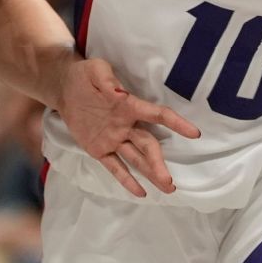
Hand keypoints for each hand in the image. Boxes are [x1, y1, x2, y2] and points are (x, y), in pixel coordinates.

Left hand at [56, 57, 199, 197]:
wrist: (66, 88)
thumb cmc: (86, 76)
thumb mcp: (95, 69)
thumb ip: (106, 78)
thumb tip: (118, 91)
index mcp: (129, 106)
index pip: (157, 115)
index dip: (176, 123)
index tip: (194, 134)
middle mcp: (126, 125)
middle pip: (148, 145)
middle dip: (159, 163)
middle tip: (170, 182)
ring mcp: (114, 139)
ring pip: (136, 159)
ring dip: (151, 173)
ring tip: (167, 189)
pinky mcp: (99, 149)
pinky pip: (115, 166)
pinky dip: (127, 180)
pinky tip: (141, 193)